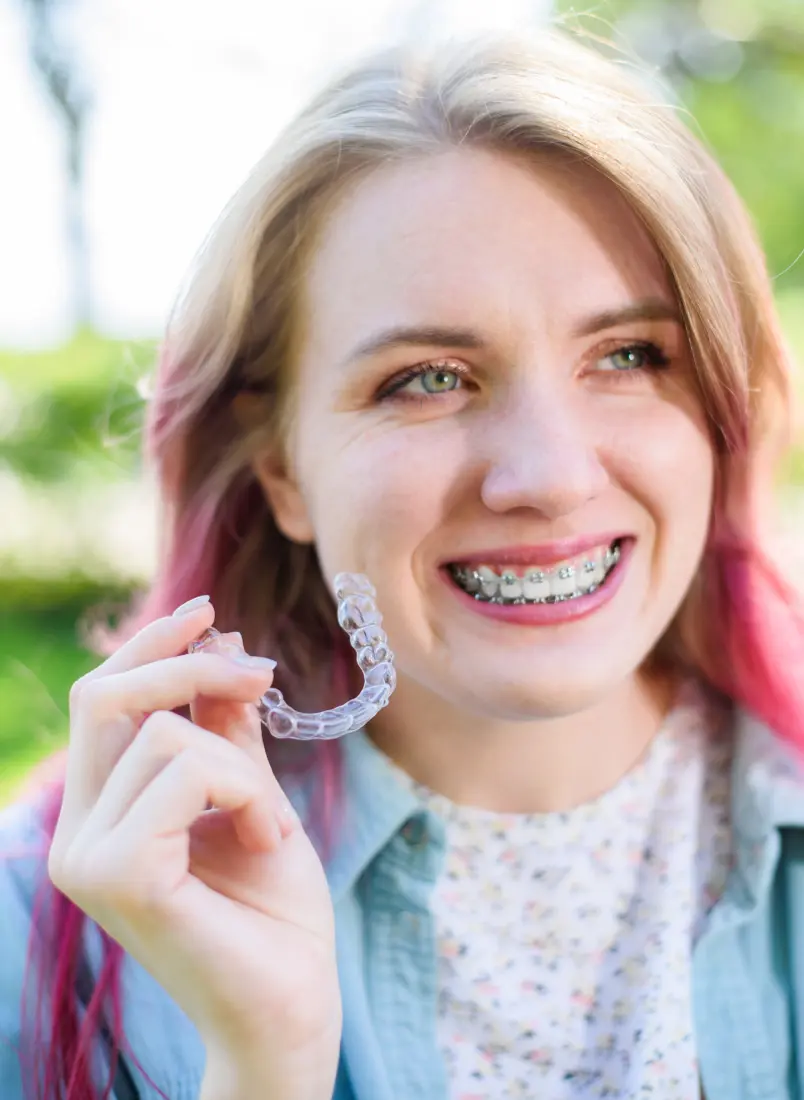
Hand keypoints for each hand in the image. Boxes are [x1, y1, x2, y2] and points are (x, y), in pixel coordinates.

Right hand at [49, 599, 340, 1099]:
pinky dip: (246, 791)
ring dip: (243, 764)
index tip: (208, 613)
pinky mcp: (119, 875)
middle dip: (192, 669)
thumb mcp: (254, 795)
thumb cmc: (275, 914)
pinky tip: (267, 841)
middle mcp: (77, 833)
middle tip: (263, 678)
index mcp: (100, 815)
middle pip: (107, 697)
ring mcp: (88, 856)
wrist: (292, 1006)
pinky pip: (189, 771)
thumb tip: (219, 640)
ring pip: (165, 732)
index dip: (150, 646)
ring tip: (271, 824)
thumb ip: (225, 728)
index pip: (101, 701)